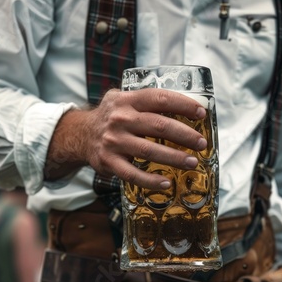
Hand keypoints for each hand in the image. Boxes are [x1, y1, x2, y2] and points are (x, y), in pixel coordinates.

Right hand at [45, 88, 206, 188]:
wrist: (80, 134)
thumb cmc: (111, 117)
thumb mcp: (124, 100)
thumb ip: (147, 101)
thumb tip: (186, 106)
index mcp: (128, 100)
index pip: (160, 98)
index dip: (183, 104)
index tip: (201, 114)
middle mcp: (120, 119)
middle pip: (159, 125)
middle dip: (185, 135)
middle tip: (201, 143)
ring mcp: (113, 142)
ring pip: (149, 151)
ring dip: (174, 158)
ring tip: (192, 162)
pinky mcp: (108, 162)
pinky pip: (132, 174)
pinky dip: (150, 180)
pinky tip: (166, 183)